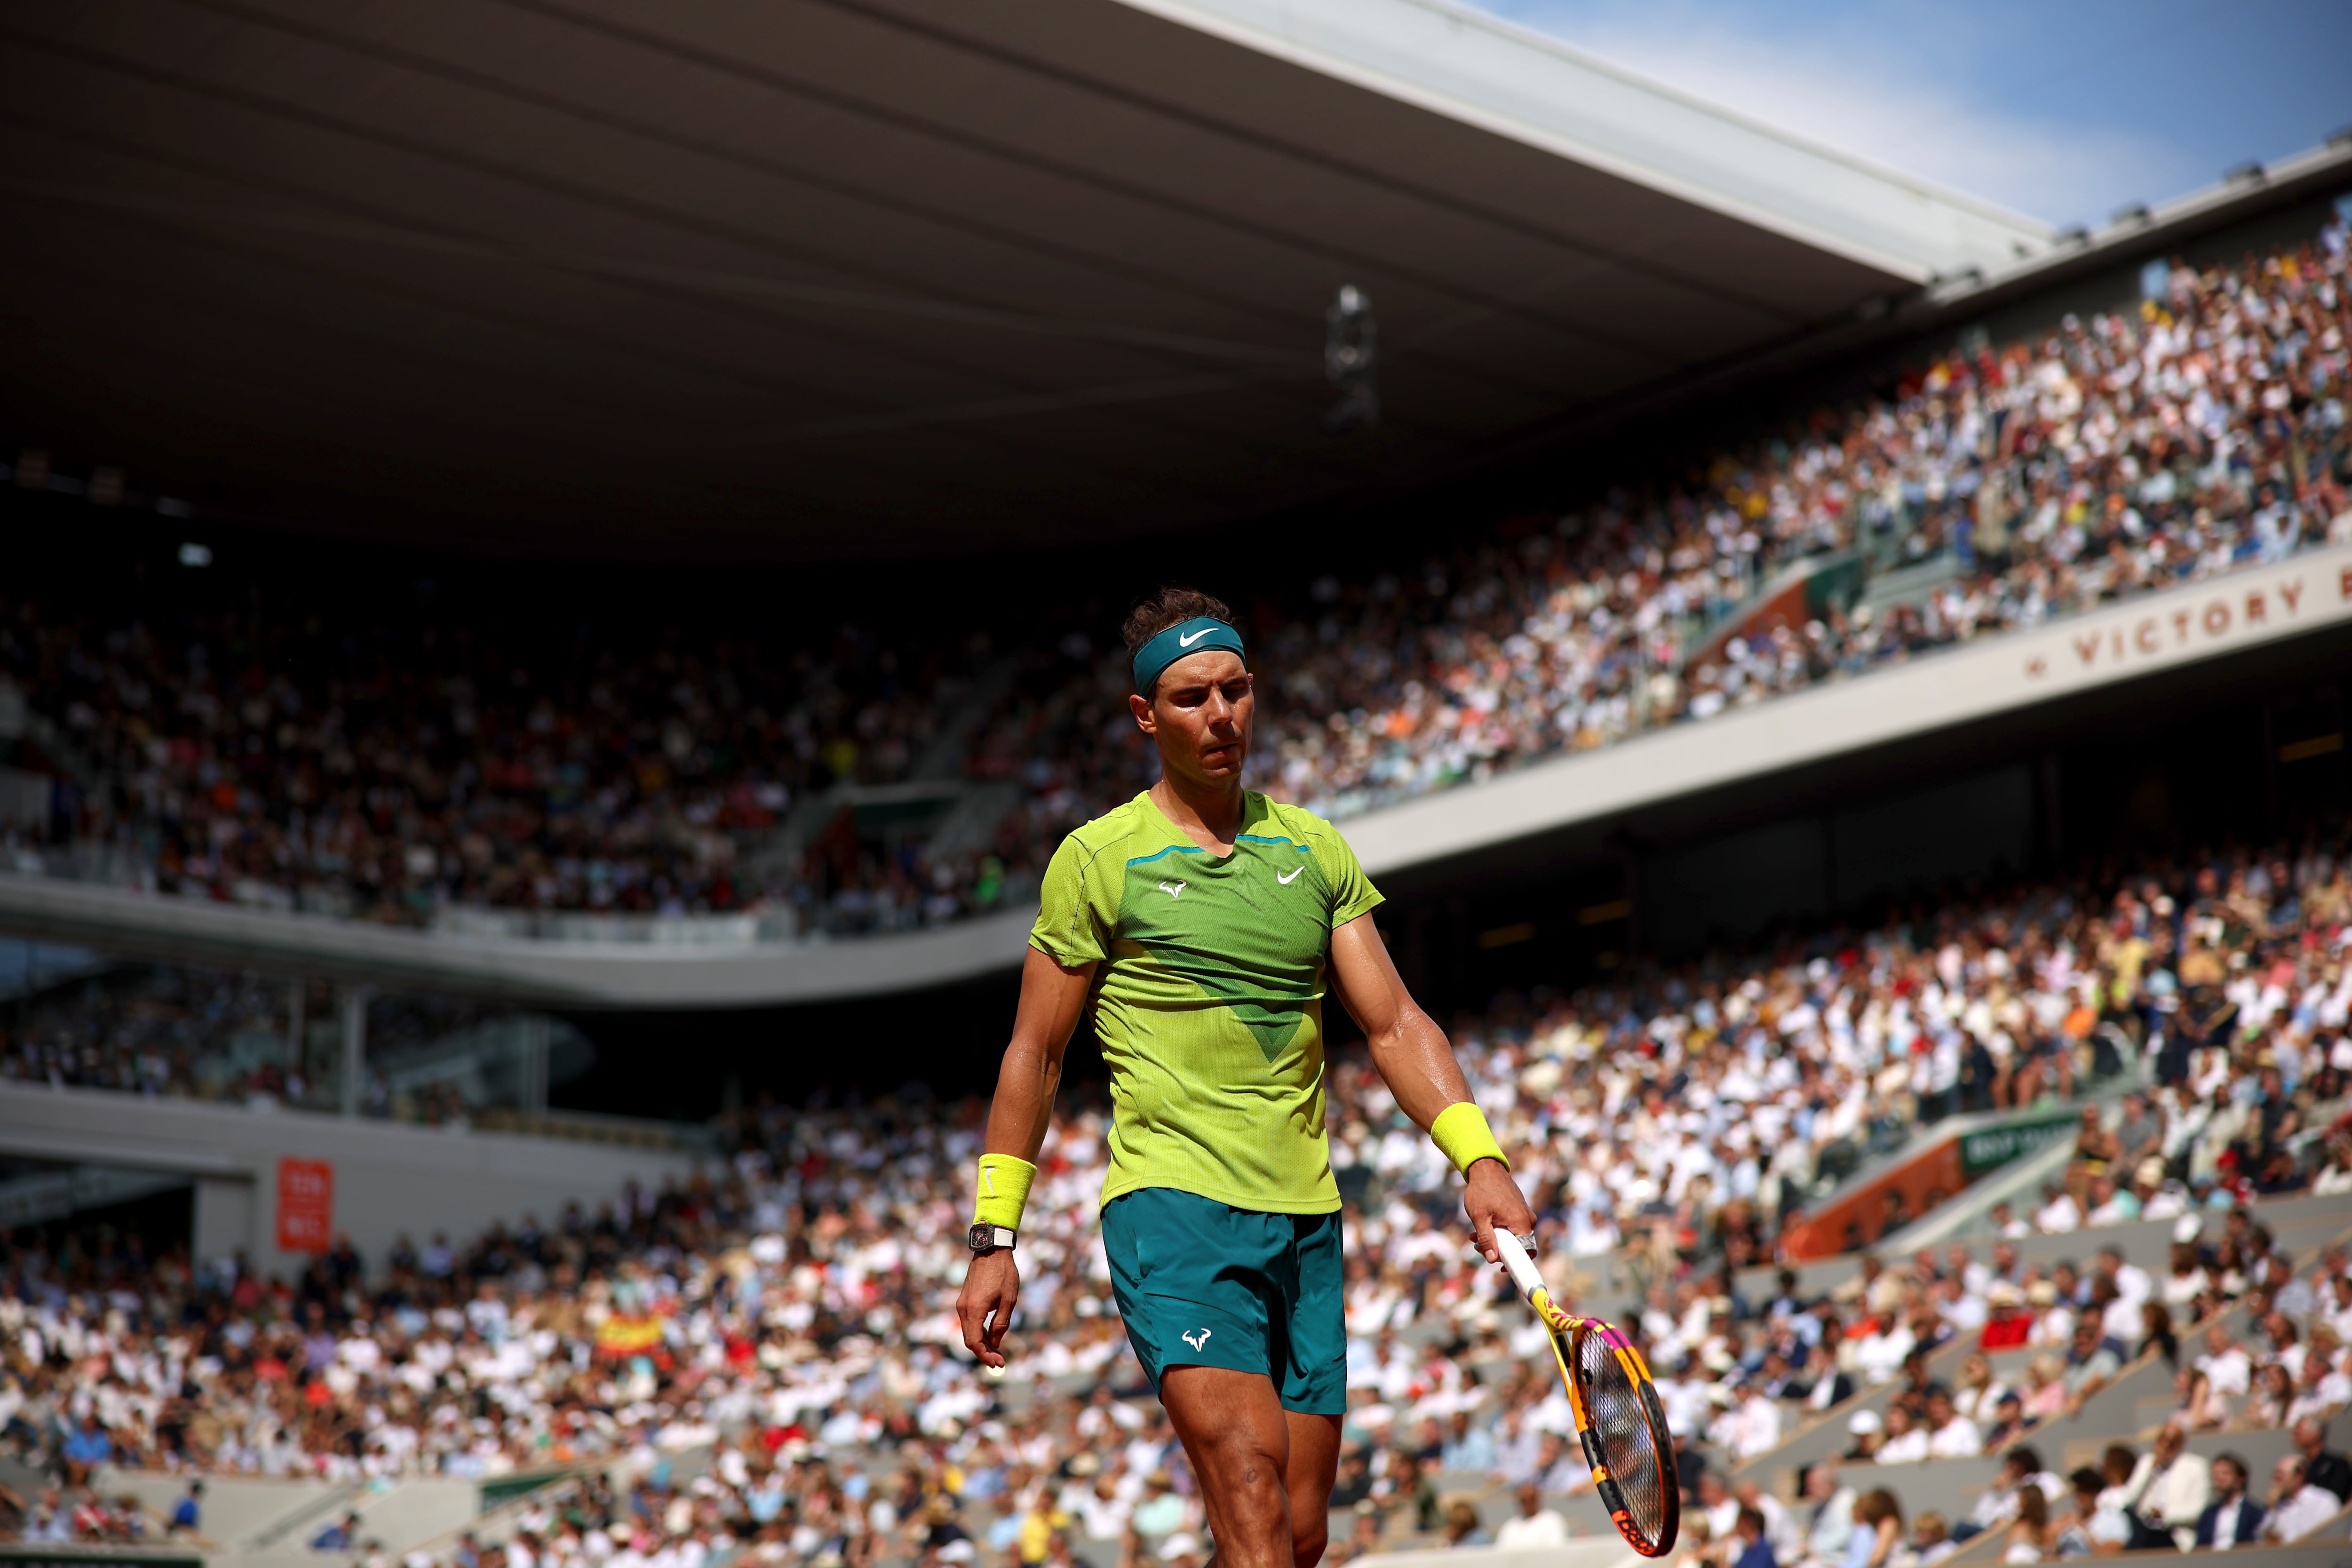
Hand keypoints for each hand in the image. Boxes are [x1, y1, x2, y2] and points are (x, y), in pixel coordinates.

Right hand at [957, 1250, 1020, 1367]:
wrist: (992, 1250)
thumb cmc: (1003, 1273)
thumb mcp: (1009, 1300)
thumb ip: (1001, 1324)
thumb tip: (995, 1343)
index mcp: (974, 1310)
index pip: (975, 1342)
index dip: (986, 1356)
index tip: (998, 1363)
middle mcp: (963, 1308)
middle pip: (970, 1339)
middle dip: (984, 1352)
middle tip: (1000, 1360)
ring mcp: (962, 1303)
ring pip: (968, 1331)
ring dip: (981, 1343)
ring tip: (997, 1350)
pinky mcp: (964, 1299)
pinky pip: (969, 1322)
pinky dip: (978, 1332)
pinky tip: (990, 1335)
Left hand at [1462, 1157, 1535, 1264]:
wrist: (1486, 1168)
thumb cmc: (1482, 1190)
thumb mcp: (1480, 1217)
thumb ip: (1486, 1239)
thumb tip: (1492, 1259)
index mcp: (1521, 1223)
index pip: (1526, 1253)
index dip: (1514, 1264)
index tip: (1500, 1269)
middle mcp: (1528, 1220)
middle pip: (1518, 1247)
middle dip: (1497, 1250)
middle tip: (1476, 1246)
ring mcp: (1525, 1214)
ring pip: (1513, 1238)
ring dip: (1495, 1240)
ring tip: (1473, 1235)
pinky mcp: (1520, 1211)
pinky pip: (1512, 1228)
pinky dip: (1498, 1231)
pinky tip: (1481, 1227)